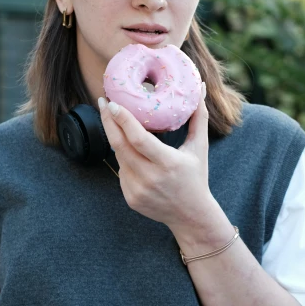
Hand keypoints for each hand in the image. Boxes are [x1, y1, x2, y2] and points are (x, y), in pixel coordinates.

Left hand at [98, 83, 215, 229]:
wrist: (191, 217)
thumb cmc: (196, 177)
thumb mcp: (199, 147)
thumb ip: (199, 118)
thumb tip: (201, 88)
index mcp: (168, 163)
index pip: (139, 139)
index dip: (123, 120)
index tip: (112, 103)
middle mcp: (151, 178)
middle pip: (120, 145)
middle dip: (108, 121)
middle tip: (103, 102)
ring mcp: (138, 190)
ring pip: (119, 156)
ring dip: (116, 138)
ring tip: (115, 121)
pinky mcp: (130, 198)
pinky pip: (121, 171)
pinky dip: (124, 158)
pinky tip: (131, 152)